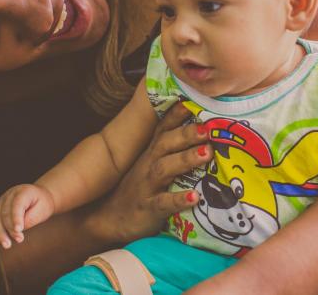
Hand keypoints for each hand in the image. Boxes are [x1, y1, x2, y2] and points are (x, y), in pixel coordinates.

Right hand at [0, 184, 54, 248]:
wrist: (40, 197)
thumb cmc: (42, 204)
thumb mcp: (42, 210)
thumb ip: (30, 219)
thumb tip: (16, 230)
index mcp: (23, 191)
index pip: (17, 205)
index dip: (16, 218)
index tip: (19, 230)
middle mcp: (10, 194)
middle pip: (5, 213)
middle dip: (10, 229)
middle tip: (19, 240)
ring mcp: (2, 200)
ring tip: (7, 245)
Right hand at [87, 101, 212, 245]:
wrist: (110, 218)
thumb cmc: (142, 186)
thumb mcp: (155, 163)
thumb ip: (176, 148)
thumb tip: (207, 131)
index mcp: (154, 150)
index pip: (166, 126)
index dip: (179, 112)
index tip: (195, 98)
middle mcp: (149, 162)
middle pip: (166, 142)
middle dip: (187, 133)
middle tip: (207, 128)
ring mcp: (147, 185)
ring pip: (165, 168)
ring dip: (186, 159)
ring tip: (206, 153)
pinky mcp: (148, 208)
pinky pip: (163, 203)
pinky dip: (178, 199)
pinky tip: (195, 197)